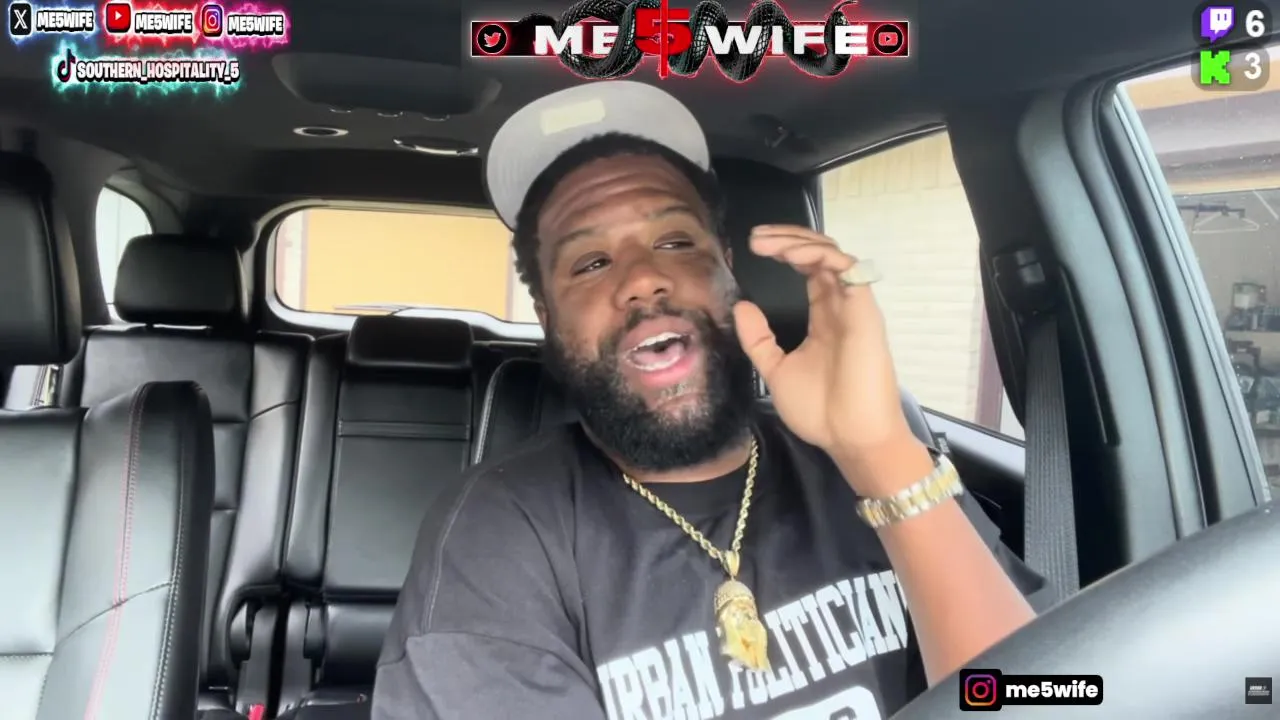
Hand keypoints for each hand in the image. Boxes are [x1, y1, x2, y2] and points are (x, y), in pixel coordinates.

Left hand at [733, 225, 927, 494]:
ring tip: (768, 244)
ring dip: (800, 242)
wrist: (850, 438)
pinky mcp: (864, 311)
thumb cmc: (820, 411)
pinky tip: (794, 256)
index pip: (808, 268)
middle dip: (788, 238)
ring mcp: (853, 306)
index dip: (785, 251)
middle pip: (820, 254)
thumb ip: (758, 339)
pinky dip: (821, 256)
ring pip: (833, 255)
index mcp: (823, 317)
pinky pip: (848, 270)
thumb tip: (742, 306)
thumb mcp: (776, 370)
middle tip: (755, 238)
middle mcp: (839, 305)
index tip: (753, 246)